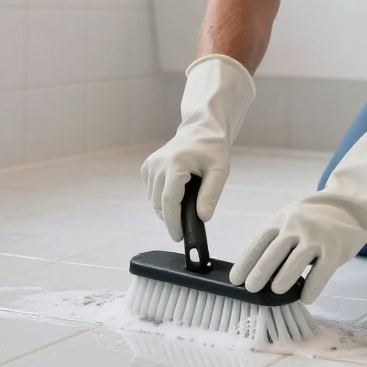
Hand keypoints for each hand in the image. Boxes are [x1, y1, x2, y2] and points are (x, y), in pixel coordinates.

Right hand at [141, 54, 253, 240]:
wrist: (201, 130)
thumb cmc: (212, 150)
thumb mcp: (220, 171)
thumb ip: (211, 195)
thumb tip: (203, 218)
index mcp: (176, 163)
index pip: (169, 201)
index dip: (173, 222)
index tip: (178, 237)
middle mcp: (158, 163)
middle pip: (159, 203)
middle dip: (171, 219)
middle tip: (186, 226)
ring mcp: (150, 165)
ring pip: (154, 200)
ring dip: (166, 209)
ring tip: (184, 207)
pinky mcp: (147, 167)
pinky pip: (152, 192)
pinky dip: (162, 199)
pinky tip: (176, 196)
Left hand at [230, 114, 366, 303]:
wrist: (350, 206)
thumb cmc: (314, 220)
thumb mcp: (291, 221)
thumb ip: (277, 239)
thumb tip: (256, 271)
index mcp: (281, 220)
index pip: (259, 242)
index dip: (246, 261)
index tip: (235, 279)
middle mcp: (296, 226)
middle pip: (273, 252)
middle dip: (259, 272)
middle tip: (251, 289)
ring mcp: (316, 236)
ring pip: (295, 262)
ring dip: (283, 279)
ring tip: (275, 290)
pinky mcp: (334, 248)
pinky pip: (321, 271)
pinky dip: (312, 287)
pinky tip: (306, 298)